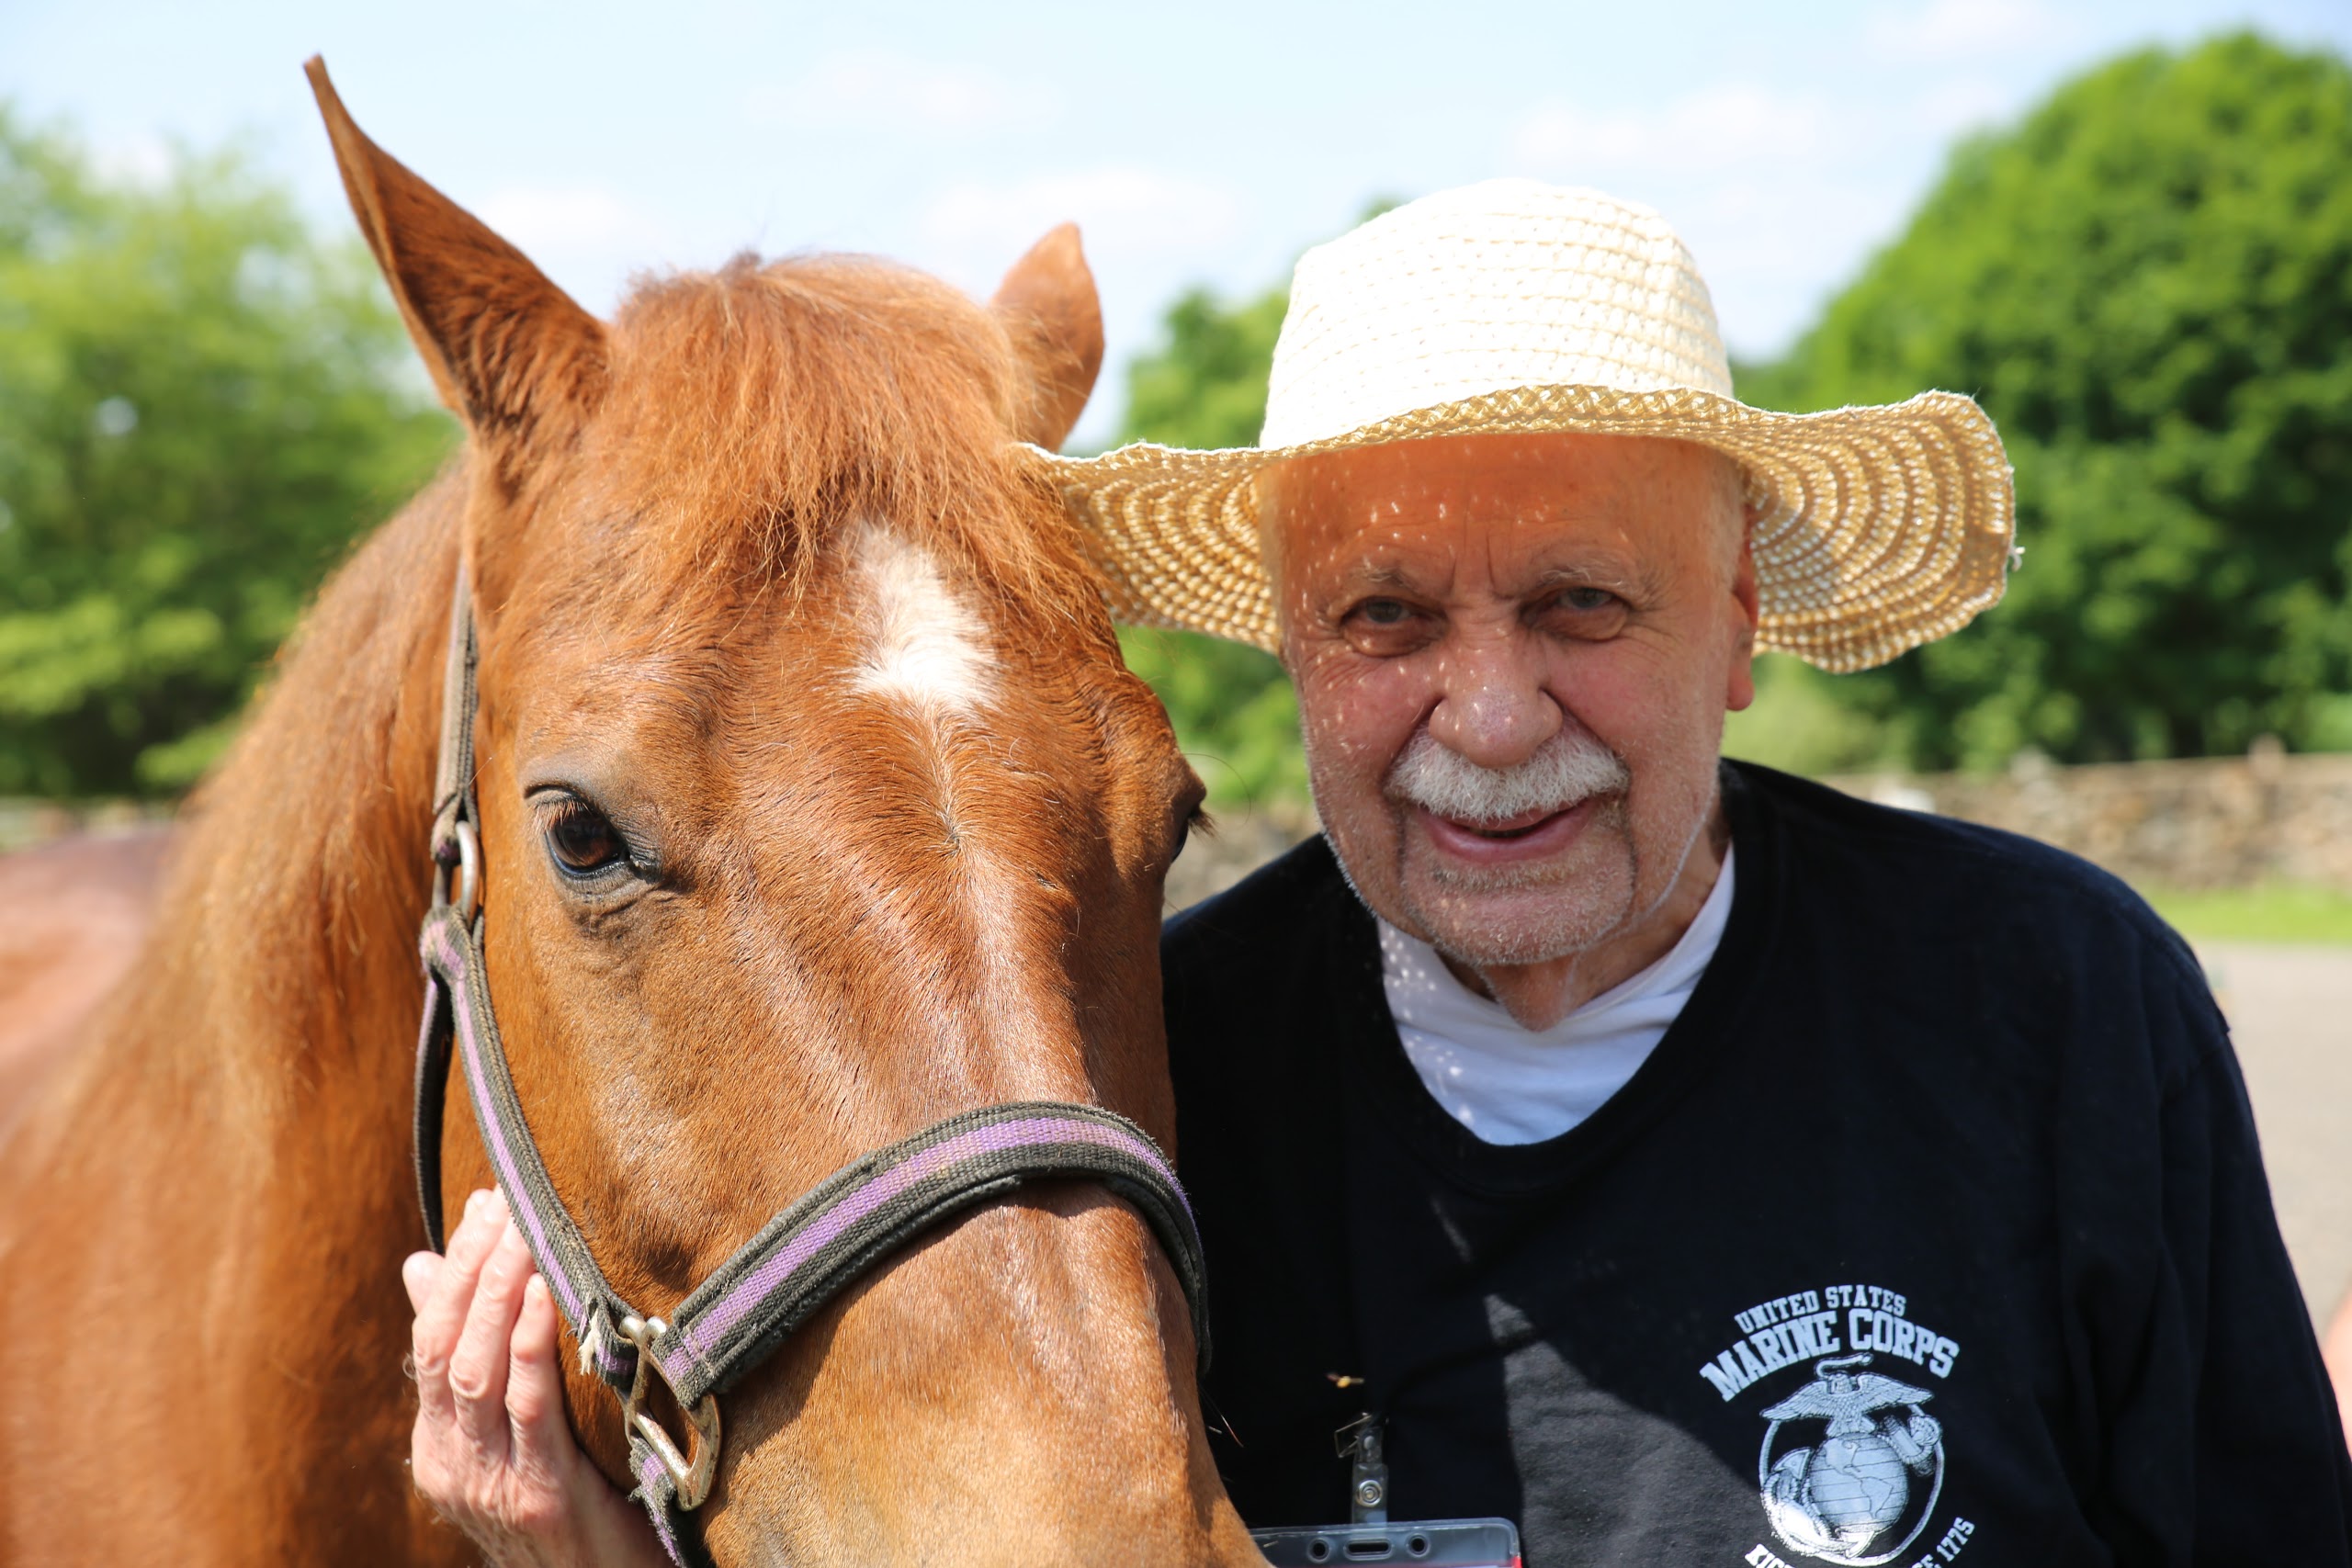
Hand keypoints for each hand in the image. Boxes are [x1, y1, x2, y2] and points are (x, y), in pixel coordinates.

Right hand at [404, 1188, 667, 1567]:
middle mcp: (451, 1461)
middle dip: (474, 1266)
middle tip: (507, 1200)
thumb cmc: (571, 1502)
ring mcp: (490, 1481)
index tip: (486, 1203)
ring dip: (500, 1291)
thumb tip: (423, 1266)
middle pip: (445, 1344)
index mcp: (440, 1442)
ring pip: (477, 1369)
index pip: (431, 1335)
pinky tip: (546, 1295)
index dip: (456, 1266)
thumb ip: (476, 1355)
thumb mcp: (515, 1430)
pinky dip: (533, 1344)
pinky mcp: (539, 1495)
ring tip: (525, 1230)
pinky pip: (528, 1407)